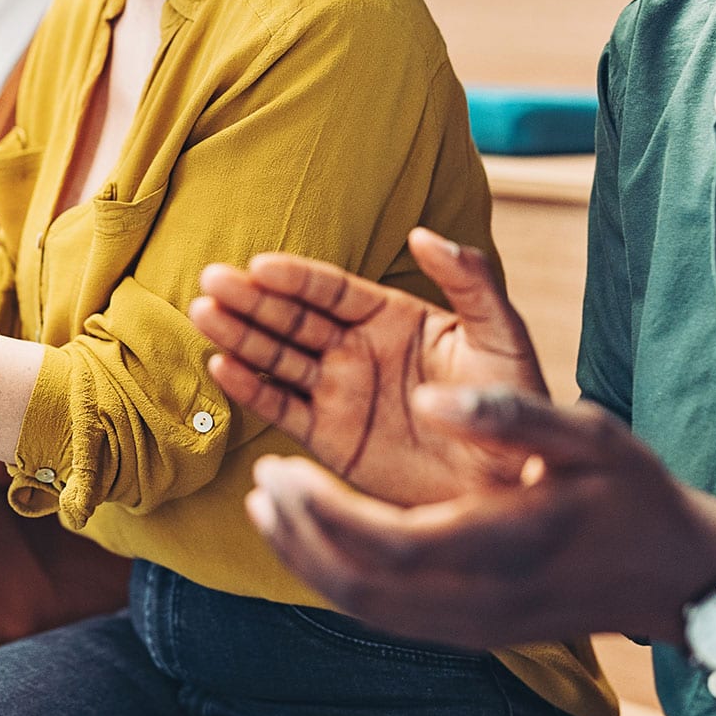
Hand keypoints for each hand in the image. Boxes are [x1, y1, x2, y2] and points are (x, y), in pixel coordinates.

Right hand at [190, 228, 547, 505]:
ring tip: (203, 316)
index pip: (331, 289)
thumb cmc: (512, 402)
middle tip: (211, 281)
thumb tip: (424, 232)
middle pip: (293, 318)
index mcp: (392, 317)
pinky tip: (222, 367)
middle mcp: (357, 349)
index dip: (295, 277)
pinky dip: (251, 389)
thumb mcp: (499, 334)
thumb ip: (469, 280)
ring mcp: (339, 391)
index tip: (259, 266)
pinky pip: (281, 407)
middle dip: (252, 300)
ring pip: (278, 357)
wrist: (511, 482)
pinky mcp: (330, 437)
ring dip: (240, 336)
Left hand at [245, 386, 715, 648]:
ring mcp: (473, 626)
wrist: (676, 574)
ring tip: (270, 508)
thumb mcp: (588, 435)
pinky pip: (385, 615)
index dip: (321, 512)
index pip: (385, 544)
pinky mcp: (470, 631)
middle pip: (360, 585)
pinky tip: (317, 540)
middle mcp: (479, 599)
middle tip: (261, 486)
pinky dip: (339, 580)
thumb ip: (508, 415)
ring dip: (308, 560)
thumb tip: (433, 399)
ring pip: (365, 607)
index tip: (279, 468)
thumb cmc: (633, 493)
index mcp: (502, 546)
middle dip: (299, 535)